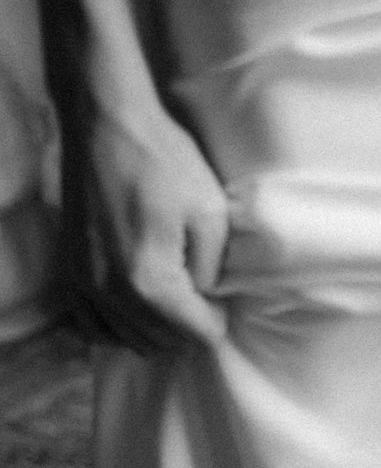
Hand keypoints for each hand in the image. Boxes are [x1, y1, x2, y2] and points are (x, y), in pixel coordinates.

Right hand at [58, 86, 229, 351]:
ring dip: (158, 333)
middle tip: (203, 304)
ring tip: (176, 306)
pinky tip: (137, 313)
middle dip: (189, 331)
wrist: (105, 124)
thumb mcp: (210, 214)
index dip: (217, 323)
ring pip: (130, 340)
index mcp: (150, 281)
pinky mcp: (71, 272)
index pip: (196, 335)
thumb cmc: (162, 161)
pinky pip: (94, 326)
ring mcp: (86, 283)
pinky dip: (119, 329)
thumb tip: (207, 300)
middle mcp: (111, 291)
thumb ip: (211, 270)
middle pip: (163, 343)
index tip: (222, 302)